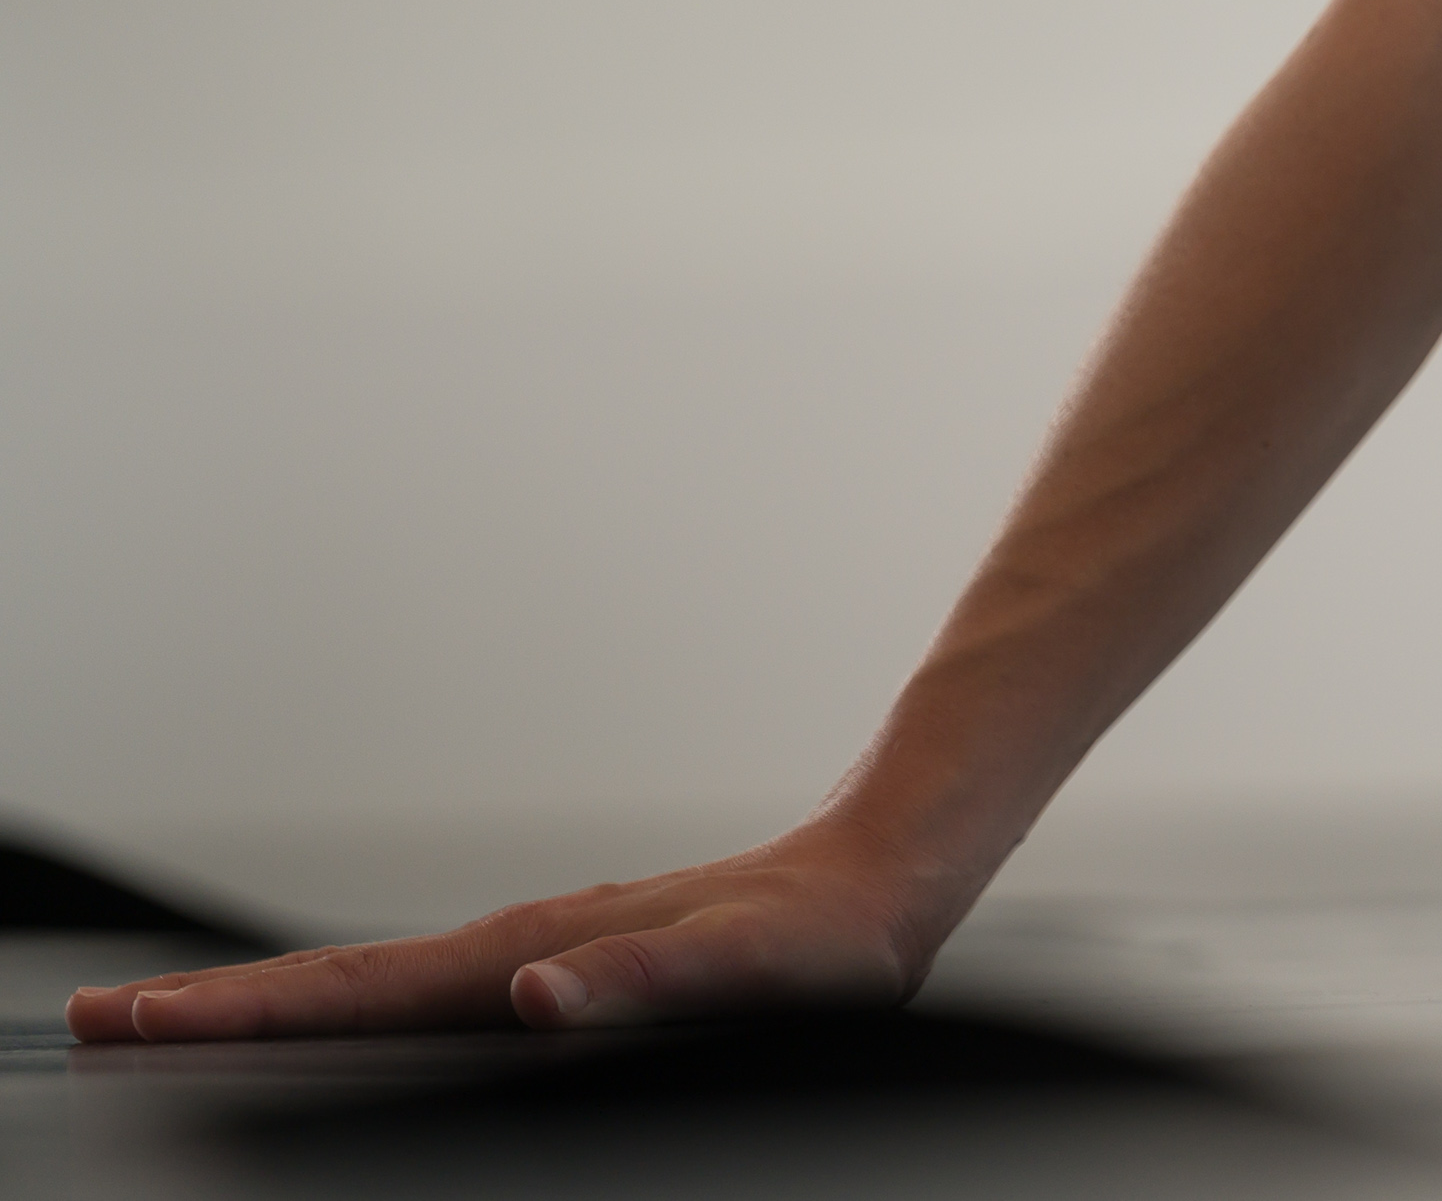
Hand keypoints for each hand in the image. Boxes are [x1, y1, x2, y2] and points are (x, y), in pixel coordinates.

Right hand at [63, 821, 951, 1040]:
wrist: (882, 876)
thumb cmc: (828, 936)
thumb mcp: (752, 970)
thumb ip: (646, 985)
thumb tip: (536, 992)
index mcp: (543, 954)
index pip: (370, 993)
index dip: (254, 1016)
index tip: (146, 1024)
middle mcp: (524, 950)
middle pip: (344, 986)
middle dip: (218, 1011)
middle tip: (97, 1026)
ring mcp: (536, 957)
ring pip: (375, 986)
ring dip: (268, 1008)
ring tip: (166, 1025)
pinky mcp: (561, 968)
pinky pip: (427, 992)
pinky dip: (349, 1007)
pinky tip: (317, 1027)